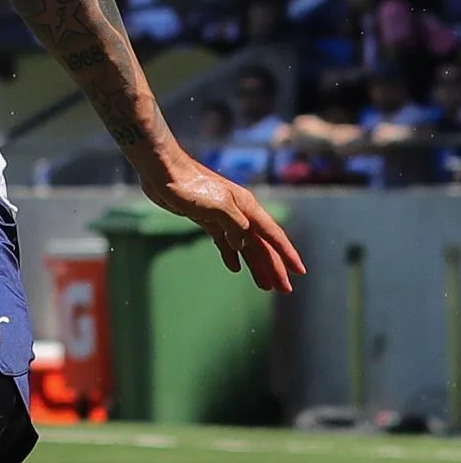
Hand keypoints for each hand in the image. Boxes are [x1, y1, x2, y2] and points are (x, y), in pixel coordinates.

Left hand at [142, 153, 304, 292]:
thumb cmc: (190, 185)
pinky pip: (224, 242)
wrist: (162, 171)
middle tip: (285, 290)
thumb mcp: (218, 206)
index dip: (287, 254)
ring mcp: (223, 216)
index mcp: (247, 208)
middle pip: (262, 245)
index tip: (300, 272)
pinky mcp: (206, 219)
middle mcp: (240, 213)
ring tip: (266, 286)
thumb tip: (242, 246)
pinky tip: (235, 268)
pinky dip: (231, 255)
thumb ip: (234, 226)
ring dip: (256, 266)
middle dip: (274, 267)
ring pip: (245, 246)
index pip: (273, 235)